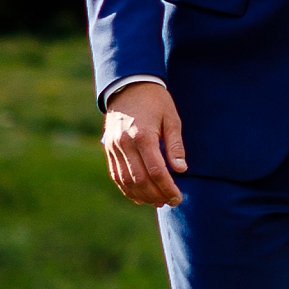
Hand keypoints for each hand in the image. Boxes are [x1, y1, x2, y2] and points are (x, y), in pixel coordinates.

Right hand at [102, 80, 186, 207]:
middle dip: (156, 195)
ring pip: (126, 180)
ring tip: (157, 202)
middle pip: (140, 179)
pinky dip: (127, 188)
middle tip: (170, 202)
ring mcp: (113, 147)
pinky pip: (115, 174)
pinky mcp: (108, 149)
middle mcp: (124, 144)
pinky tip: (139, 196)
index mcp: (142, 136)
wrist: (128, 86)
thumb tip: (181, 170)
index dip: (167, 188)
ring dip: (141, 195)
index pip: (156, 171)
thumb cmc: (155, 101)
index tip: (178, 198)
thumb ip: (175, 145)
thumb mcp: (172, 118)